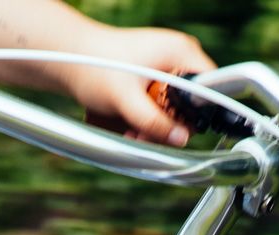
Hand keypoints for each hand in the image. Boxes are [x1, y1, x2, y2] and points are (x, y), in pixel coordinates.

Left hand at [56, 25, 217, 147]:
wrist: (66, 57)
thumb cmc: (93, 66)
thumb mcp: (126, 100)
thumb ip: (154, 121)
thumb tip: (181, 139)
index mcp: (181, 52)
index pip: (211, 87)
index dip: (198, 115)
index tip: (174, 131)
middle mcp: (177, 57)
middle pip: (190, 104)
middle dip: (166, 126)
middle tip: (140, 137)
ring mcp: (165, 67)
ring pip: (172, 109)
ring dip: (152, 127)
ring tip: (127, 133)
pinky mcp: (152, 77)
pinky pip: (158, 105)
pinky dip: (144, 118)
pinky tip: (126, 125)